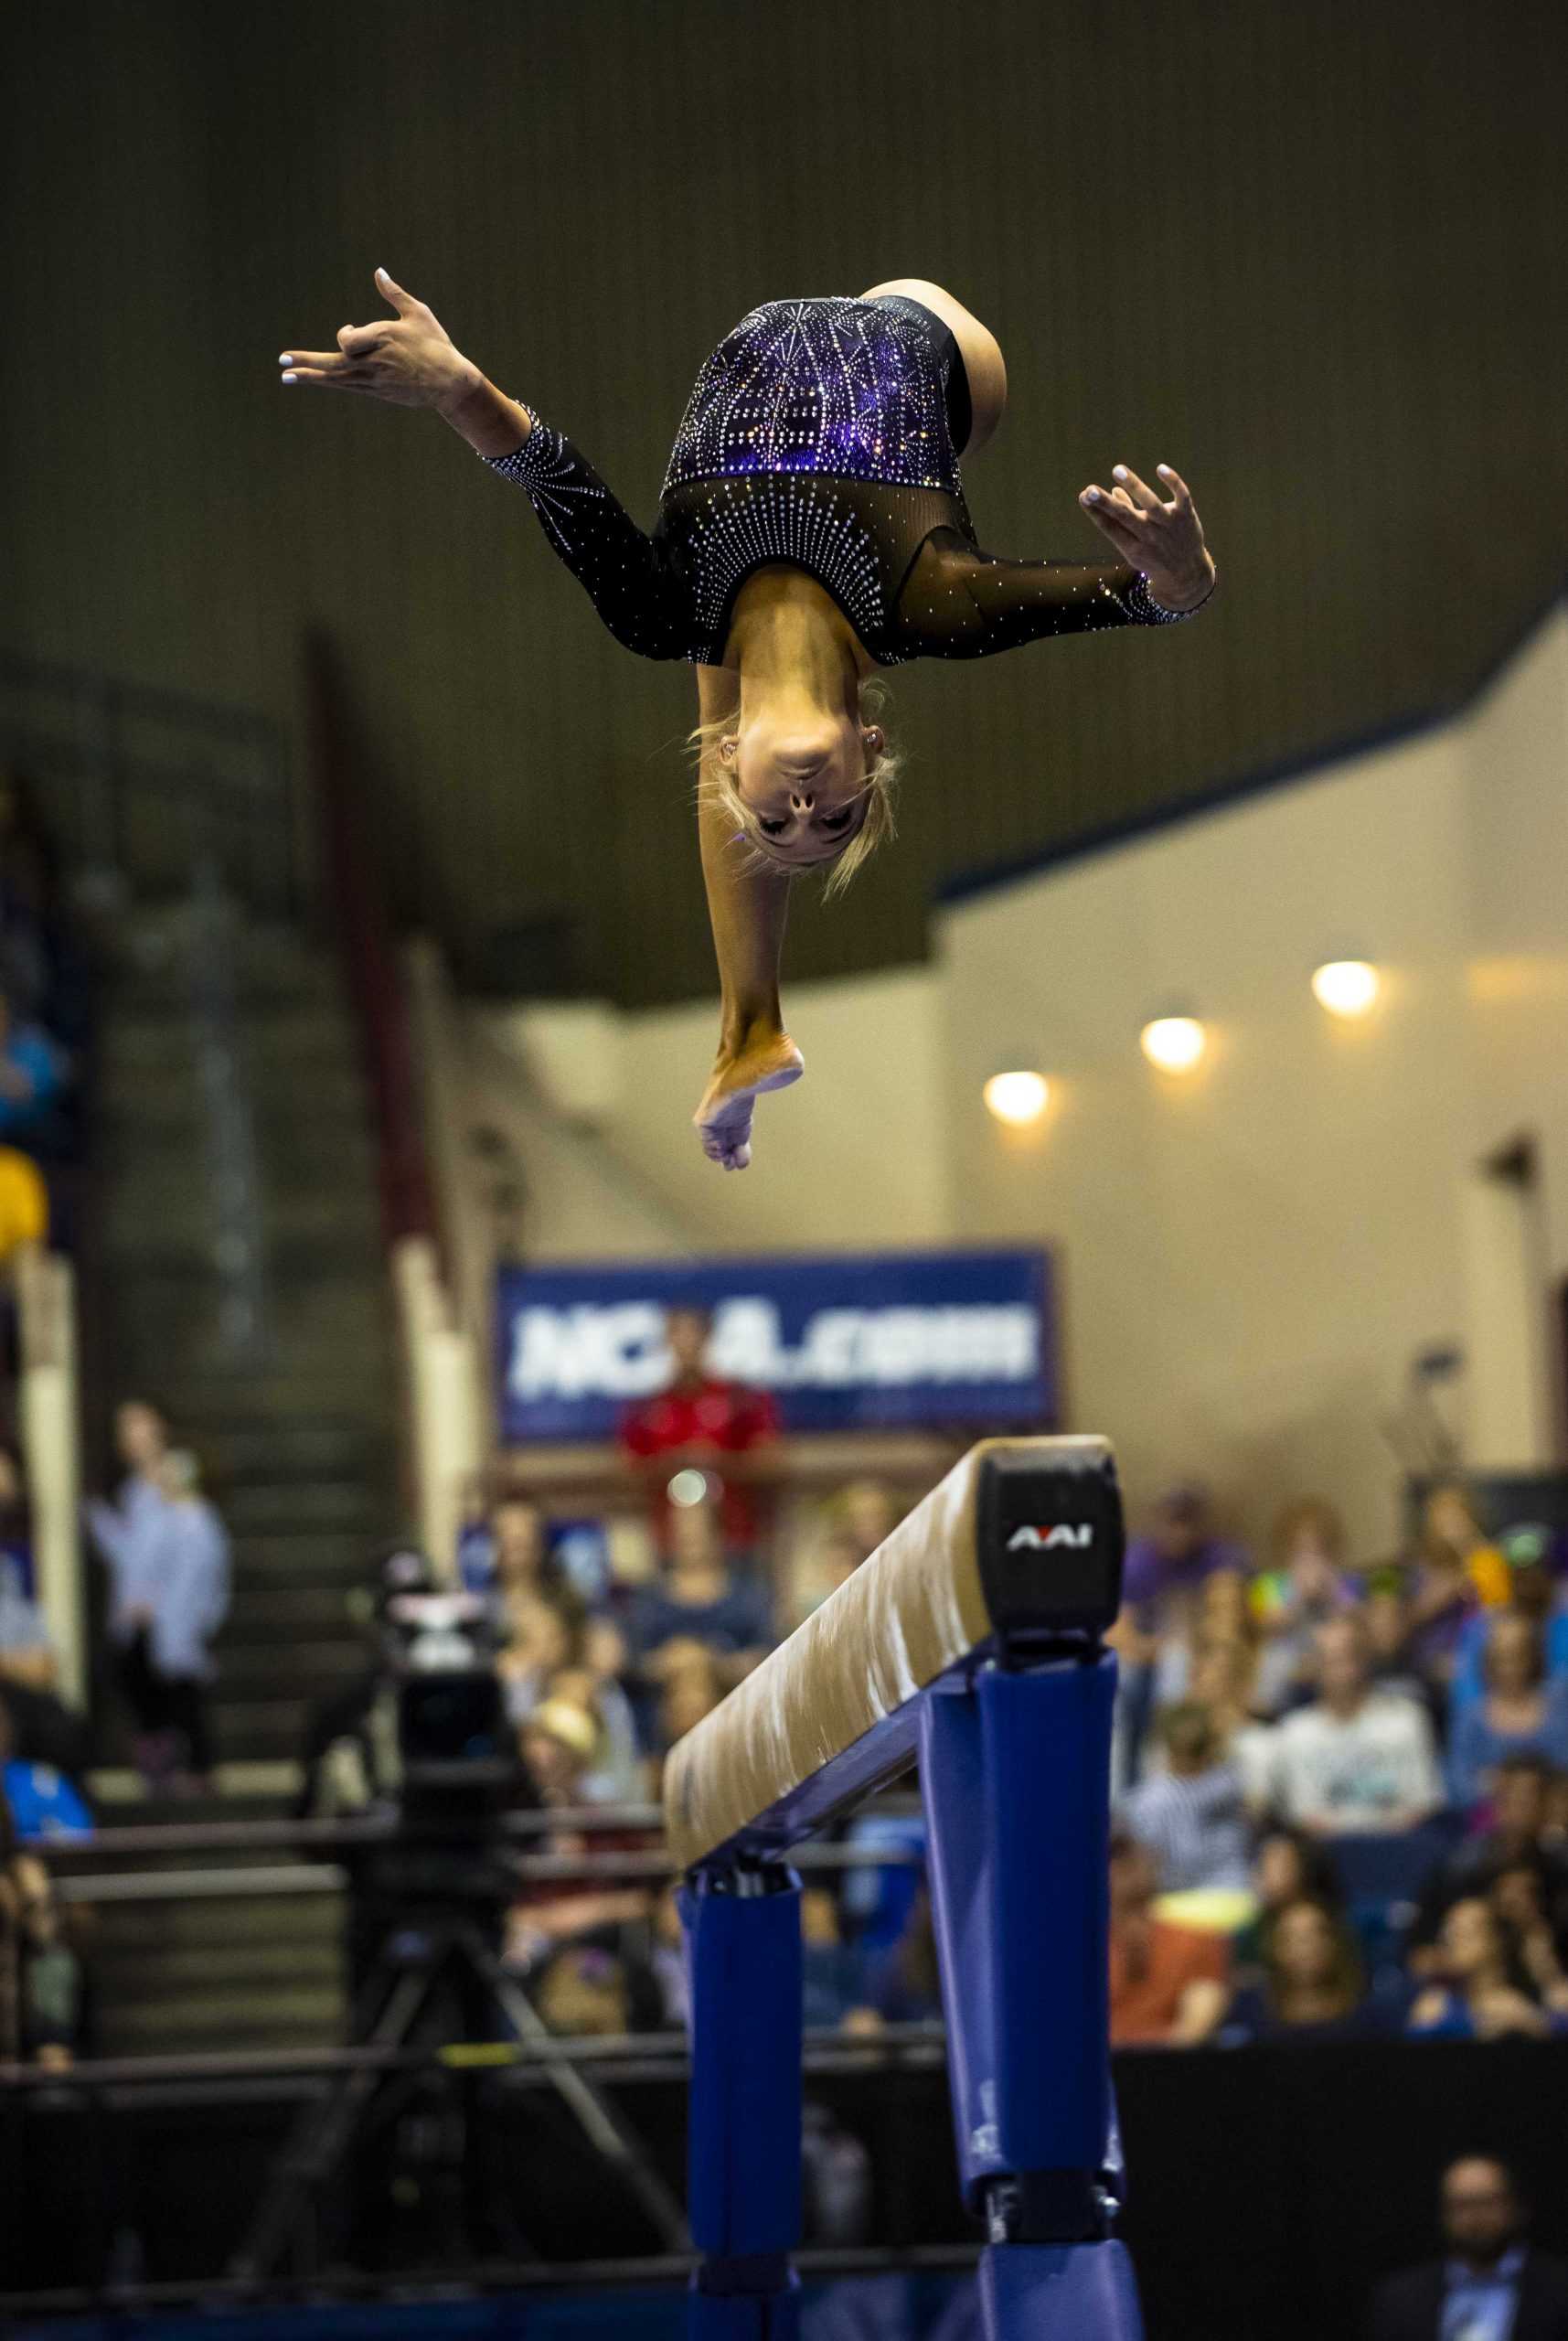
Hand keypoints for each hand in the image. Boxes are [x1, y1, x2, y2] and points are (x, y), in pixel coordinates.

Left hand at [280, 267, 475, 412]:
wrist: (450, 383)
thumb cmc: (435, 345)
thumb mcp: (417, 314)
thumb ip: (394, 294)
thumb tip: (378, 271)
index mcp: (382, 339)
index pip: (347, 339)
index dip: (345, 334)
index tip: (351, 329)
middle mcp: (374, 363)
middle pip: (332, 363)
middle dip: (305, 361)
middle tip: (282, 360)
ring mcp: (374, 381)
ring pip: (335, 379)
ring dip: (309, 376)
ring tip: (287, 376)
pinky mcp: (377, 393)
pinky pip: (345, 387)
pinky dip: (326, 383)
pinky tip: (311, 381)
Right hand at [1079, 462, 1214, 609]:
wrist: (1187, 574)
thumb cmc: (1154, 557)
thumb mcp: (1134, 548)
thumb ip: (1122, 523)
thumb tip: (1113, 490)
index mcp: (1132, 547)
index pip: (1110, 527)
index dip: (1096, 512)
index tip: (1083, 495)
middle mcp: (1149, 536)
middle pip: (1125, 516)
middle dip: (1106, 503)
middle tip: (1090, 490)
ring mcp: (1168, 525)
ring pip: (1151, 503)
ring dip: (1134, 486)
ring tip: (1117, 470)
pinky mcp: (1186, 515)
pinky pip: (1181, 496)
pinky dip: (1173, 482)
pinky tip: (1160, 468)